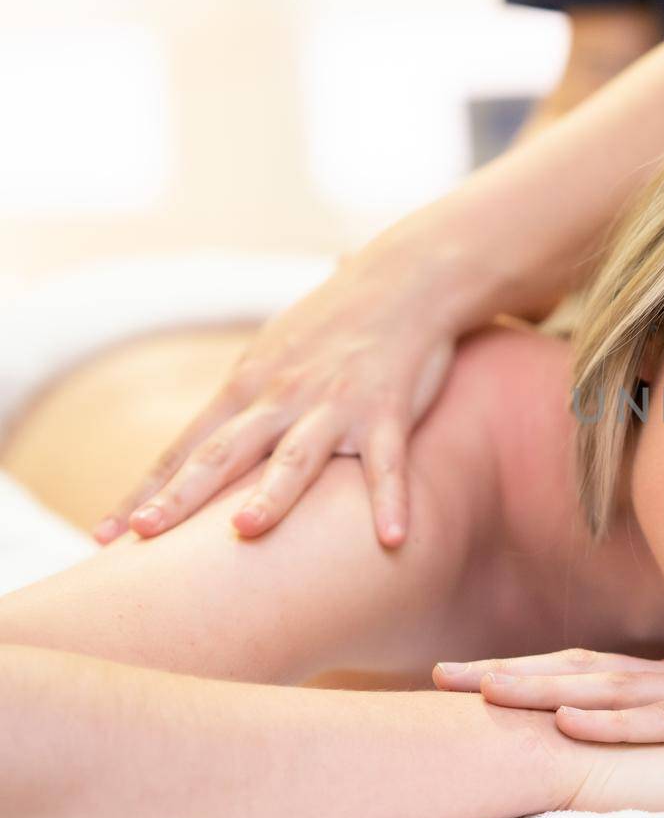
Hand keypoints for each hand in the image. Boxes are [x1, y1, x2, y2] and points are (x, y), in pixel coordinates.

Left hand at [92, 251, 458, 548]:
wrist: (405, 276)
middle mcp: (282, 396)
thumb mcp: (277, 350)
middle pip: (223, 453)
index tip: (104, 536)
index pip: (187, 447)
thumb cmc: (339, 318)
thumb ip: (245, 395)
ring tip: (244, 530)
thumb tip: (211, 432)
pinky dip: (389, 501)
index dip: (148, 492)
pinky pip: (387, 463)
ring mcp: (335, 403)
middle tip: (143, 535)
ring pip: (297, 455)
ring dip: (270, 494)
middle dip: (181, 496)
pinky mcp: (387, 409)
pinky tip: (390, 540)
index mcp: (248, 386)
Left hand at [433, 641, 663, 758]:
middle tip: (440, 674)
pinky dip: (617, 721)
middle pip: (585, 671)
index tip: (466, 675)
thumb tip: (656, 749)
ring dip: (545, 688)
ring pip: (615, 689)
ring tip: (481, 688)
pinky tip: (571, 721)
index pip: (593, 672)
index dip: (530, 671)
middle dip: (513, 673)